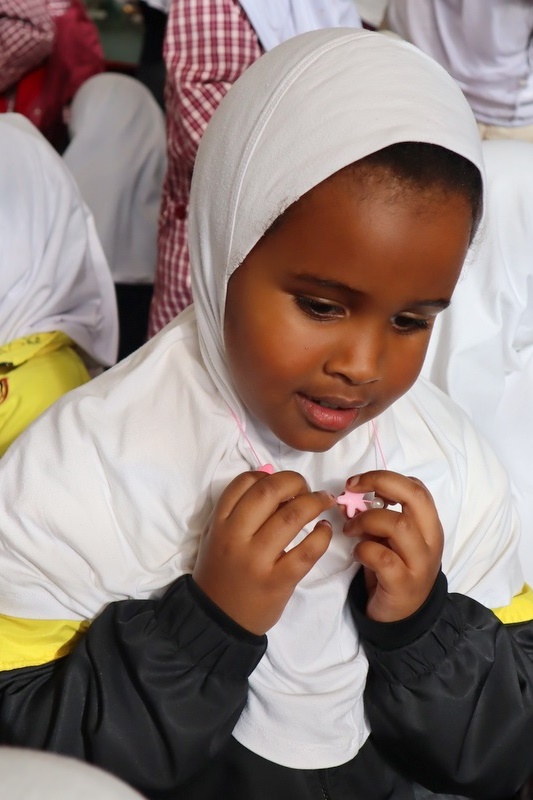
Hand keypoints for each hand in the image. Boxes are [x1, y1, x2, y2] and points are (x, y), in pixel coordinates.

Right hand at [193, 470, 334, 634]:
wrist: (218, 620)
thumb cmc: (223, 573)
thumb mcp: (219, 536)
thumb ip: (240, 510)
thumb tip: (275, 481)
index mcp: (220, 523)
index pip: (244, 482)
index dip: (270, 474)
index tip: (284, 484)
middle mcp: (236, 537)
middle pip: (270, 492)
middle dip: (295, 481)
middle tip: (307, 488)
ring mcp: (257, 560)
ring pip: (291, 517)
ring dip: (315, 502)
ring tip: (324, 502)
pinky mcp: (277, 581)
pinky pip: (307, 551)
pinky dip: (322, 535)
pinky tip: (324, 530)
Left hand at [342, 470, 442, 622]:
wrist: (402, 616)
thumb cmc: (394, 570)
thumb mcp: (389, 540)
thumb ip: (377, 518)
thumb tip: (352, 496)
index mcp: (429, 525)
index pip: (417, 488)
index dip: (387, 478)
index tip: (359, 482)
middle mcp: (430, 541)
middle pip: (415, 497)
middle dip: (380, 483)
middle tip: (352, 489)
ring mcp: (420, 563)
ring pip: (399, 525)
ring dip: (366, 520)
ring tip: (349, 529)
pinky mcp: (404, 584)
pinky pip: (382, 557)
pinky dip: (363, 550)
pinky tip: (357, 554)